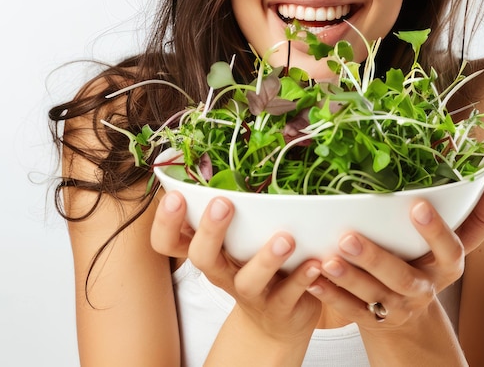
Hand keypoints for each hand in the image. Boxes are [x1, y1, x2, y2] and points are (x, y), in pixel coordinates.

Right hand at [151, 191, 322, 343]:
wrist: (276, 322)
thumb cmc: (253, 266)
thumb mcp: (235, 242)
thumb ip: (231, 213)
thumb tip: (225, 164)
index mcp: (209, 253)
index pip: (170, 242)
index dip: (166, 223)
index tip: (175, 197)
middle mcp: (223, 274)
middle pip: (203, 258)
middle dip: (210, 231)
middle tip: (222, 204)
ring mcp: (251, 295)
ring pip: (249, 281)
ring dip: (266, 259)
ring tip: (285, 238)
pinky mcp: (279, 308)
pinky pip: (289, 295)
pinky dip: (302, 278)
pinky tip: (315, 262)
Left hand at [307, 177, 483, 331]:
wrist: (412, 317)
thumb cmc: (428, 264)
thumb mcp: (453, 245)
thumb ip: (473, 216)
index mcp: (446, 267)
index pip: (450, 249)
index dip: (435, 230)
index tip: (418, 205)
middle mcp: (422, 290)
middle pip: (401, 277)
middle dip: (375, 259)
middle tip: (349, 237)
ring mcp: (395, 307)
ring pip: (372, 295)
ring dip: (348, 278)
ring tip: (327, 258)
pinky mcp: (371, 319)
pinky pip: (349, 309)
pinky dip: (329, 294)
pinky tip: (312, 276)